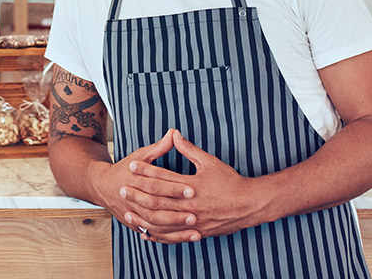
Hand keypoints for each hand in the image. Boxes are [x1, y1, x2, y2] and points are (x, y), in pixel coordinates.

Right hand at [90, 129, 197, 240]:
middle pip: (155, 207)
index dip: (174, 188)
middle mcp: (132, 199)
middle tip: (196, 214)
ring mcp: (133, 214)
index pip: (156, 185)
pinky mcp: (135, 225)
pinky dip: (168, 238)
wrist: (102, 186)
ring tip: (195, 230)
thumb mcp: (140, 155)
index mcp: (134, 180)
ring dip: (175, 229)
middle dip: (176, 212)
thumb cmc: (125, 168)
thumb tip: (174, 133)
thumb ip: (158, 147)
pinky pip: (153, 234)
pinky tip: (184, 238)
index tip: (192, 189)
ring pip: (155, 224)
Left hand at [121, 130, 258, 242]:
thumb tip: (174, 134)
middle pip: (158, 200)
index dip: (146, 171)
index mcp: (192, 185)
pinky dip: (158, 235)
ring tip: (128, 211)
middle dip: (138, 194)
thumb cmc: (230, 181)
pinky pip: (173, 236)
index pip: (163, 177)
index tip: (131, 165)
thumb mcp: (210, 161)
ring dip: (143, 216)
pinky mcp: (196, 232)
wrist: (250, 204)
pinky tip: (146, 232)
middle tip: (122, 188)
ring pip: (162, 221)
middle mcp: (190, 205)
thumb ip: (189, 149)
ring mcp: (193, 221)